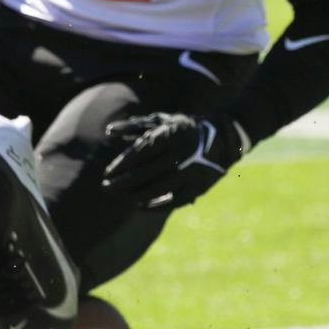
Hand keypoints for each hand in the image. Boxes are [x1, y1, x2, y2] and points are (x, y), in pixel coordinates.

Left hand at [102, 112, 245, 209]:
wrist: (222, 140)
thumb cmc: (182, 130)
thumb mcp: (161, 121)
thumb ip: (134, 126)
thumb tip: (108, 131)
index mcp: (172, 134)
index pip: (141, 152)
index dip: (122, 164)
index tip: (107, 173)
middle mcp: (183, 153)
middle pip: (147, 171)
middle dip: (124, 182)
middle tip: (106, 187)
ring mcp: (192, 171)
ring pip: (159, 188)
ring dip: (136, 194)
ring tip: (121, 196)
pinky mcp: (199, 187)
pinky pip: (174, 201)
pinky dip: (155, 206)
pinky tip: (139, 206)